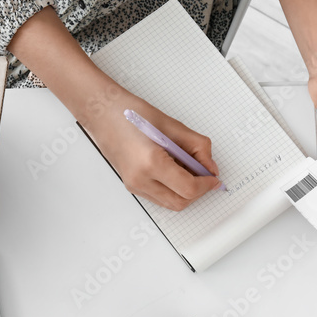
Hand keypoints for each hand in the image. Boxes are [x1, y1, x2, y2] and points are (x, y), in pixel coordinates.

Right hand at [83, 89, 221, 210]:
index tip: (213, 177)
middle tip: (205, 174)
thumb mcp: (173, 126)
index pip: (188, 189)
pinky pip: (159, 197)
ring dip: (185, 191)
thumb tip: (210, 167)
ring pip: (170, 203)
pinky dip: (172, 189)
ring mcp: (134, 185)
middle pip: (180, 202)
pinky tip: (174, 170)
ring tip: (188, 169)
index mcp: (151, 163)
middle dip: (198, 191)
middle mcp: (140, 179)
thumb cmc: (131, 114)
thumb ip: (198, 148)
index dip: (206, 185)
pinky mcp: (131, 185)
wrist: (103, 113)